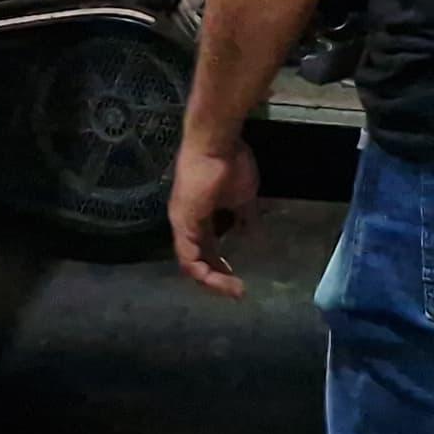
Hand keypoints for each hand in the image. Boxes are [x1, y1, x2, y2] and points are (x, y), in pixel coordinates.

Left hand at [168, 134, 260, 297]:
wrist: (218, 143)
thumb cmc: (230, 162)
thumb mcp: (243, 197)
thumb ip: (244, 216)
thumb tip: (250, 233)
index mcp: (199, 216)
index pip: (206, 250)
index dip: (220, 267)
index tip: (239, 277)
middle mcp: (187, 223)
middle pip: (197, 261)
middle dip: (218, 279)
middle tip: (238, 290)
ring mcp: (182, 223)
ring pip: (191, 265)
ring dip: (213, 281)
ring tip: (234, 289)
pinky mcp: (183, 223)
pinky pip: (188, 258)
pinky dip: (205, 273)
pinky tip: (223, 279)